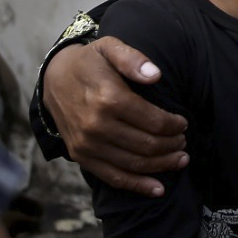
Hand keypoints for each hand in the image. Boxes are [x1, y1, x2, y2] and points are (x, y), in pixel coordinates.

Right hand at [43, 36, 187, 195]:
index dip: (174, 125)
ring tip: (180, 160)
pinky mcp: (81, 156)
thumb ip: (133, 59)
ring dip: (162, 165)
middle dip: (172, 146)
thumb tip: (156, 75)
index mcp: (108, 98)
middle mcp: (96, 125)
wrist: (54, 79)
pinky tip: (159, 189)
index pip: (153, 121)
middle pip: (147, 145)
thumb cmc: (90, 62)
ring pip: (135, 164)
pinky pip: (113, 177)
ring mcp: (87, 144)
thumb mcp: (110, 48)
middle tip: (183, 142)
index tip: (183, 123)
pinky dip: (138, 186)